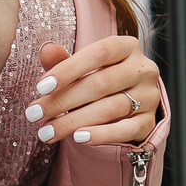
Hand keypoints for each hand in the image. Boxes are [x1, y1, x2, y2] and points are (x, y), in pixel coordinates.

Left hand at [22, 36, 161, 146]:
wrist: (127, 104)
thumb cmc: (97, 79)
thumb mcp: (80, 68)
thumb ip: (63, 61)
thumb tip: (46, 49)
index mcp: (127, 47)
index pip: (98, 53)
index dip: (68, 69)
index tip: (40, 87)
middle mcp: (143, 69)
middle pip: (101, 84)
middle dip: (62, 101)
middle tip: (34, 114)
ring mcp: (150, 96)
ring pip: (110, 108)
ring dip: (74, 121)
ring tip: (47, 131)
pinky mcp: (150, 121)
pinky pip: (126, 130)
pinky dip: (101, 135)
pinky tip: (78, 139)